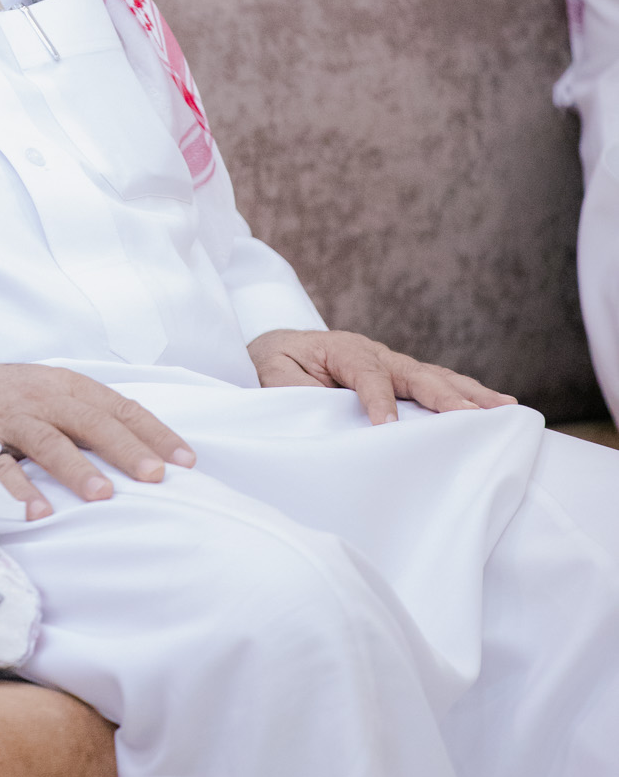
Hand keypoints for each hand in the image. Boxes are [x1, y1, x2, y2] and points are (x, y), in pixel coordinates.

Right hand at [0, 353, 194, 518]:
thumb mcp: (42, 392)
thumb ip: (83, 413)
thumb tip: (139, 447)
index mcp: (63, 386)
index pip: (119, 407)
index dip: (154, 432)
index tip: (185, 460)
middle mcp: (39, 397)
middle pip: (91, 421)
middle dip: (126, 449)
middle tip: (157, 477)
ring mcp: (5, 417)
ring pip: (48, 441)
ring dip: (77, 469)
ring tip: (103, 496)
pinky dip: (17, 489)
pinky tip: (38, 512)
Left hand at [248, 328, 515, 425]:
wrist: (273, 349)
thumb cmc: (273, 364)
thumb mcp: (271, 375)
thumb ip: (293, 389)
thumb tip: (319, 410)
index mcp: (341, 349)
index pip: (366, 374)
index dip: (378, 400)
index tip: (386, 427)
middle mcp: (373, 352)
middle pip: (414, 373)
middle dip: (444, 395)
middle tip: (474, 415)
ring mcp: (390, 363)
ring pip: (434, 377)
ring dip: (468, 393)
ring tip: (505, 407)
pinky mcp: (398, 377)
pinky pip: (433, 385)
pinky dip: (463, 395)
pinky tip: (493, 407)